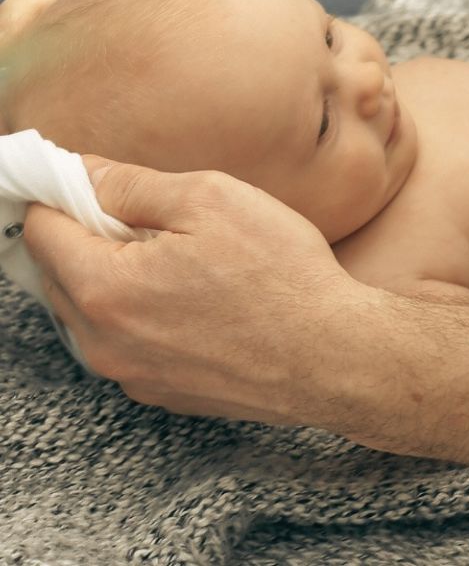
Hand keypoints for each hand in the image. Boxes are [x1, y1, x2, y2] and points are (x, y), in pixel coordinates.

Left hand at [22, 156, 374, 429]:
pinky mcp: (162, 391)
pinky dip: (143, 313)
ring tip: (179, 255)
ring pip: (93, 311)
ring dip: (116, 276)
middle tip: (146, 212)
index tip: (89, 178)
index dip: (62, 194)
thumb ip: (132, 185)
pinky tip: (197, 296)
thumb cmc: (280, 275)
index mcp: (104, 288)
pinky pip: (127, 341)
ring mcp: (130, 375)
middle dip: (88, 235)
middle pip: (60, 273)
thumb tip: (83, 173)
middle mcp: (101, 343)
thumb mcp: (211, 200)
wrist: (331, 356)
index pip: (41, 230)